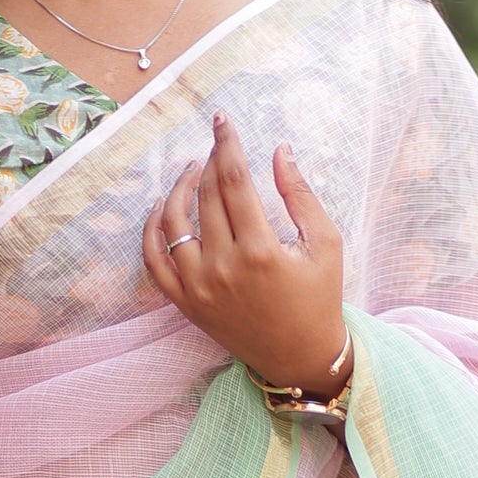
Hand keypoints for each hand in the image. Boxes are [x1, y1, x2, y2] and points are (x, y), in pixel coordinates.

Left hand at [142, 116, 346, 394]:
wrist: (300, 357)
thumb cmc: (319, 298)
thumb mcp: (325, 243)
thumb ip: (300, 194)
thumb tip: (280, 150)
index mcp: (260, 249)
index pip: (234, 180)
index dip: (226, 144)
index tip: (222, 121)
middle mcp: (224, 267)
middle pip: (205, 197)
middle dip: (208, 162)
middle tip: (215, 147)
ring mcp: (199, 287)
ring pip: (173, 223)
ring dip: (178, 189)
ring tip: (190, 171)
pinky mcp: (186, 304)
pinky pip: (154, 262)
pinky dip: (152, 231)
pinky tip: (160, 208)